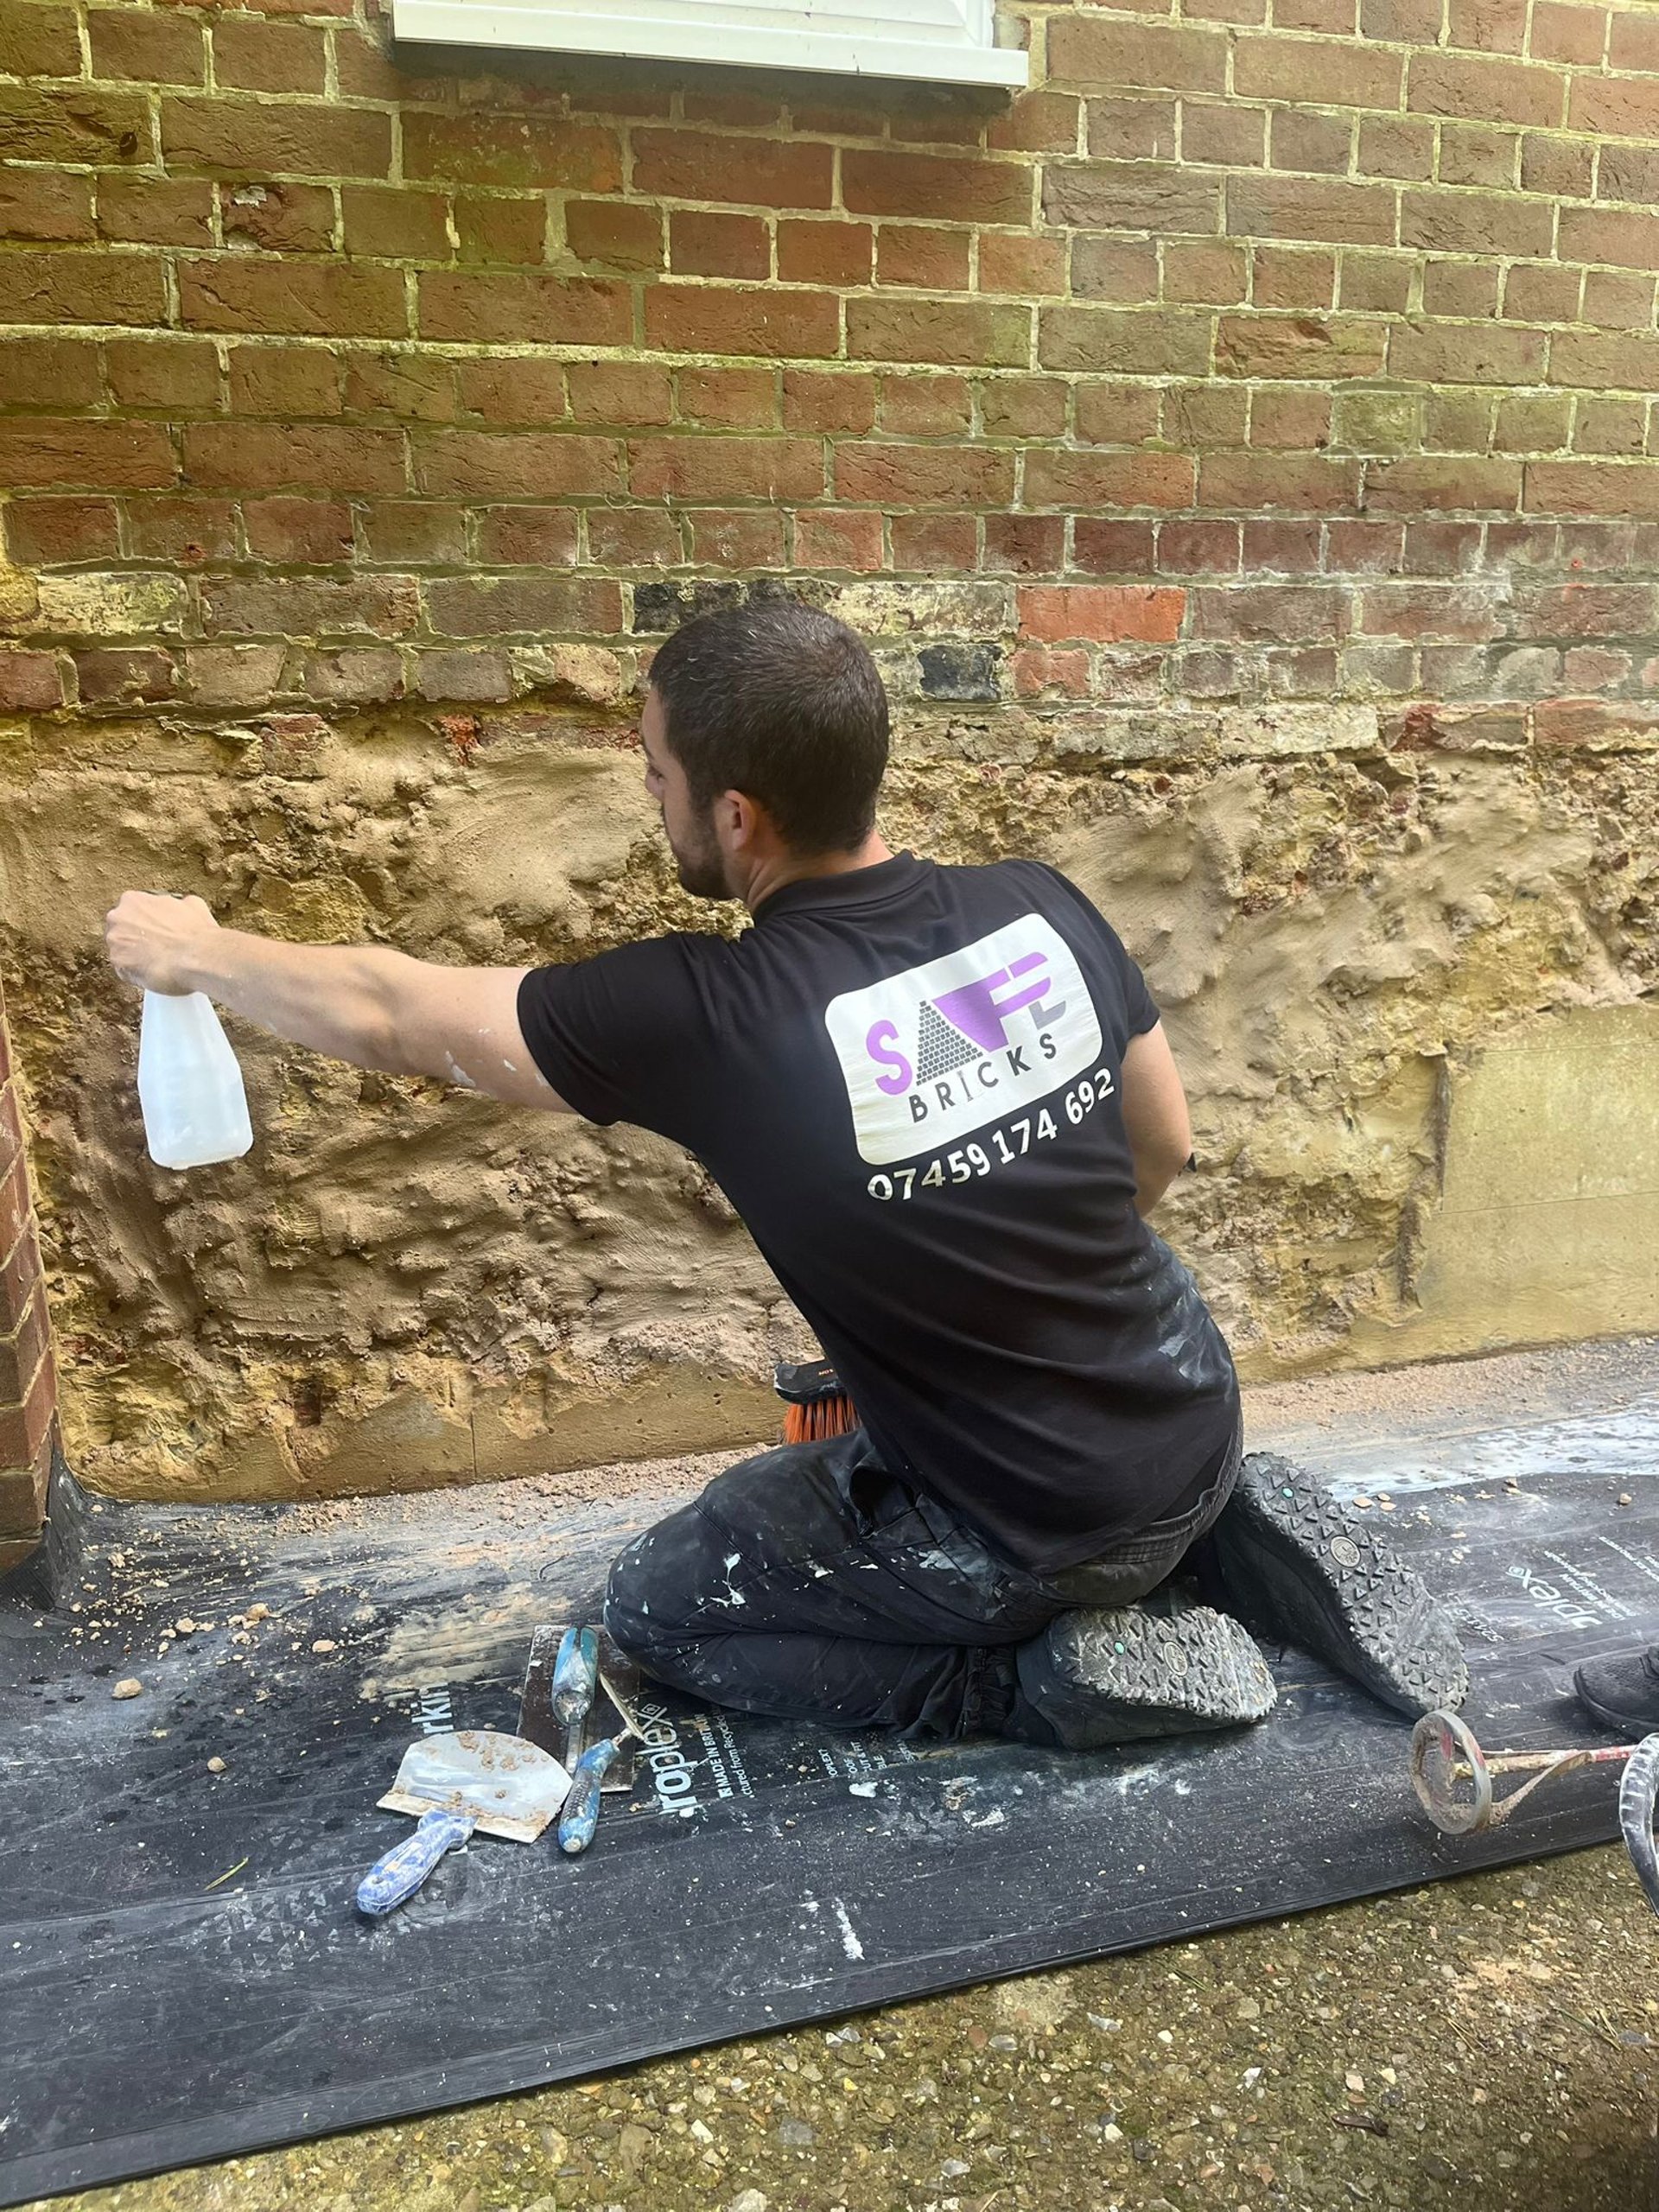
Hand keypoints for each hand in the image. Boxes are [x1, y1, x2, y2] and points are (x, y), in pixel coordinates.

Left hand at [103, 891, 218, 995]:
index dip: (145, 923)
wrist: (196, 957)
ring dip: (135, 956)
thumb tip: (181, 908)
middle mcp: (118, 917)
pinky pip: (124, 969)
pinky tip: (154, 972)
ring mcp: (115, 942)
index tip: (156, 931)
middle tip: (156, 947)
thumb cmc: (195, 932)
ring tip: (157, 962)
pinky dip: (137, 973)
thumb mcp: (193, 905)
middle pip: (121, 929)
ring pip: (121, 950)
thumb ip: (178, 905)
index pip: (132, 911)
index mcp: (133, 900)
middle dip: (135, 938)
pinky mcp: (118, 964)